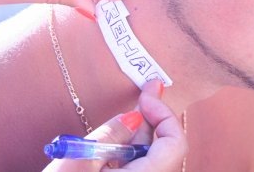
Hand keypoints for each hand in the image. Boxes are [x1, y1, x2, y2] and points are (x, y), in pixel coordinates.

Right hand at [43, 80, 186, 171]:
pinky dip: (132, 154)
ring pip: (153, 160)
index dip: (163, 113)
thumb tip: (135, 116)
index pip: (175, 142)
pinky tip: (117, 143)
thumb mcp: (78, 161)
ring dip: (141, 136)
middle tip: (146, 90)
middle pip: (165, 149)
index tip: (146, 94)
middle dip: (153, 119)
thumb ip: (111, 135)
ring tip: (127, 116)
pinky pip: (140, 170)